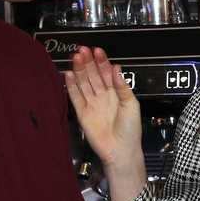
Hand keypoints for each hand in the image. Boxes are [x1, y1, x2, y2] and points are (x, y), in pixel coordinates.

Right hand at [65, 46, 145, 200]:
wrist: (121, 151)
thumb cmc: (130, 129)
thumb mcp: (131, 104)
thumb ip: (122, 86)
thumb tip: (116, 67)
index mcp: (115, 92)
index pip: (107, 73)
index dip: (102, 61)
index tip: (97, 50)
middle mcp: (102, 95)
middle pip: (93, 75)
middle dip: (88, 62)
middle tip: (83, 50)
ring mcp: (91, 103)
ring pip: (84, 83)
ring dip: (79, 70)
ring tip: (75, 57)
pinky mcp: (82, 113)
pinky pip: (75, 97)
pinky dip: (71, 86)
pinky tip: (68, 74)